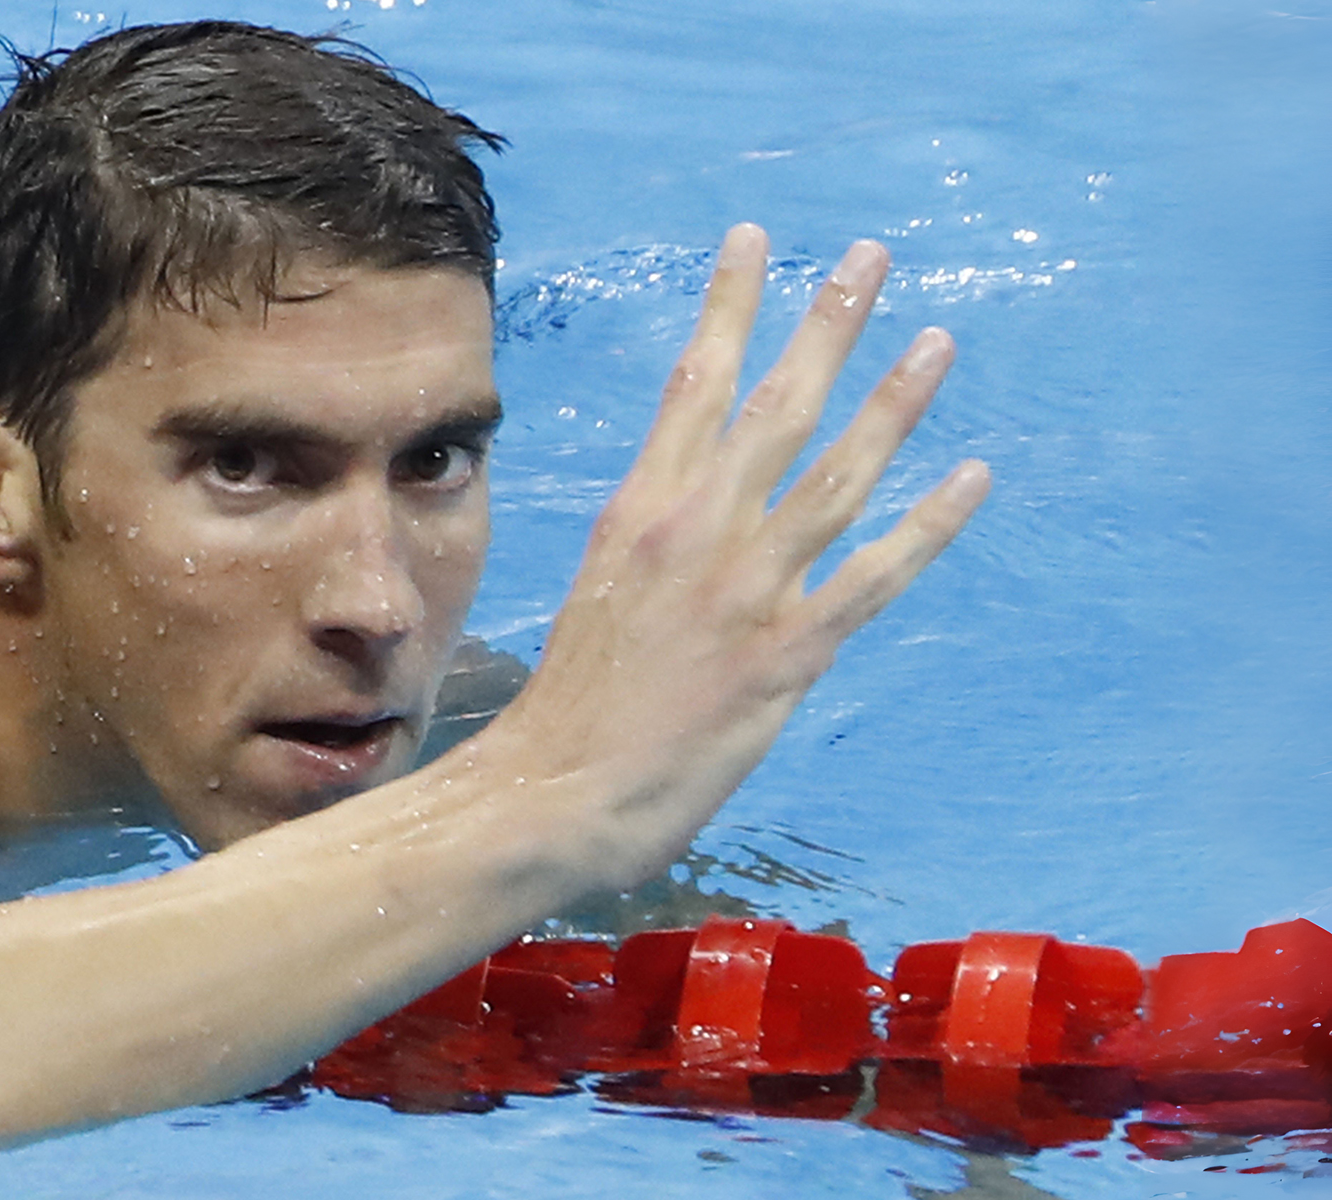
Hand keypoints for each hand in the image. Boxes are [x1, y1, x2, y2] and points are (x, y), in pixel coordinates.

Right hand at [503, 224, 987, 883]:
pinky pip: (873, 575)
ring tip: (937, 341)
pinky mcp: (785, 652)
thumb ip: (657, 545)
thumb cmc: (569, 705)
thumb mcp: (600, 592)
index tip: (756, 240)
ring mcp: (744, 588)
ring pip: (835, 473)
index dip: (731, 307)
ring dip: (893, 404)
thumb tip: (698, 510)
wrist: (552, 789)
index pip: (694, 383)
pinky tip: (971, 478)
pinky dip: (926, 526)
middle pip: (775, 405)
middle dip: (826, 324)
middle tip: (871, 257)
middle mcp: (695, 532)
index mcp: (639, 511)